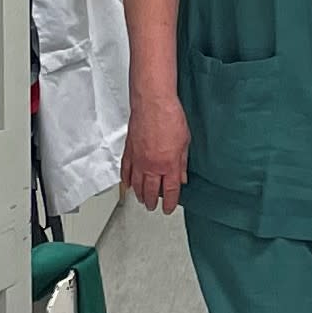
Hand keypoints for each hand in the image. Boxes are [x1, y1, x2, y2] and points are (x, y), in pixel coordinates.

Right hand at [124, 93, 189, 213]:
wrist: (153, 104)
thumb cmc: (169, 117)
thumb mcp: (185, 142)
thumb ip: (182, 163)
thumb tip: (181, 177)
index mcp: (168, 165)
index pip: (169, 191)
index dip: (169, 203)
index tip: (168, 208)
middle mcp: (151, 165)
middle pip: (150, 191)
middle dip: (151, 202)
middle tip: (152, 206)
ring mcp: (138, 160)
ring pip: (136, 184)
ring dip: (139, 194)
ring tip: (141, 199)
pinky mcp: (129, 152)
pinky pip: (126, 171)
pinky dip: (127, 180)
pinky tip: (128, 184)